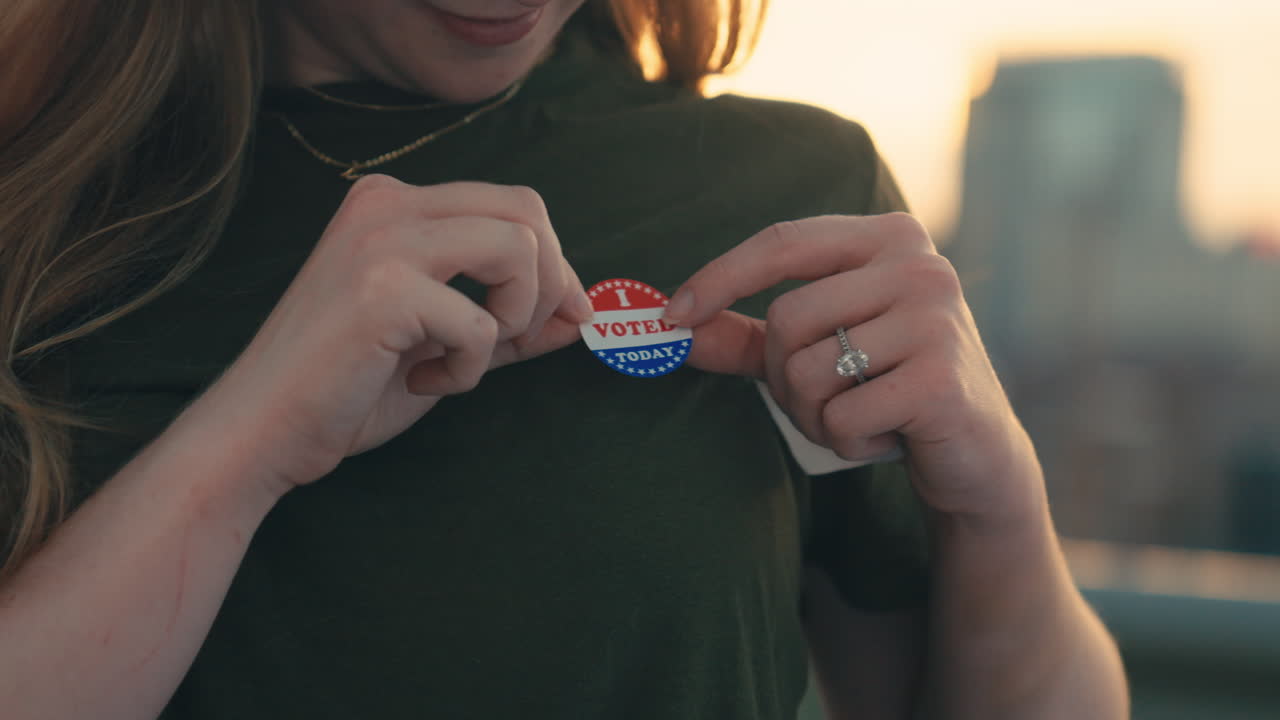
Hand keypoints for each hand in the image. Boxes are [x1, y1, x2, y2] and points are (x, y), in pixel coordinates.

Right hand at [207, 175, 591, 489]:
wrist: (264, 430)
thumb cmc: (350, 388)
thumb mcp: (446, 343)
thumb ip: (511, 322)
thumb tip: (584, 315)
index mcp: (396, 204)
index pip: (513, 205)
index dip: (556, 265)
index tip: (564, 318)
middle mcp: (388, 203)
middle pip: (527, 210)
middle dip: (552, 282)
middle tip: (520, 339)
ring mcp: (382, 239)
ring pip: (518, 247)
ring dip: (514, 317)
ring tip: (465, 358)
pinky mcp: (383, 287)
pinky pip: (482, 323)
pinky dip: (469, 367)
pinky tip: (421, 382)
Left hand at [666, 213, 1040, 519]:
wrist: (976, 452)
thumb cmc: (885, 387)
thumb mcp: (812, 352)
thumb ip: (745, 337)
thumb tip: (668, 329)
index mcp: (887, 238)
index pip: (783, 241)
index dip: (720, 277)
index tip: (671, 315)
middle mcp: (920, 265)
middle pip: (789, 317)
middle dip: (785, 376)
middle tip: (825, 400)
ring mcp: (937, 318)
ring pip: (809, 370)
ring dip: (814, 414)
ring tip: (860, 415)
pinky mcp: (942, 379)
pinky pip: (842, 415)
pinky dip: (847, 440)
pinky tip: (888, 436)